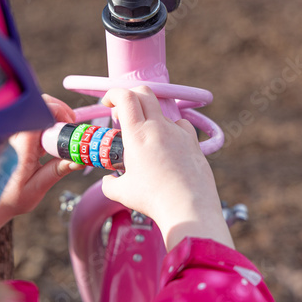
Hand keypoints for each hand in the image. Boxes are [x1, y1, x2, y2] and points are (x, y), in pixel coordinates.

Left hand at [0, 94, 83, 246]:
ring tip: (62, 127)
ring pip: (31, 109)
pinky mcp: (11, 134)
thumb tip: (78, 159)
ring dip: (50, 113)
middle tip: (70, 123)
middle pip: (35, 105)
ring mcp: (9, 134)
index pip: (38, 116)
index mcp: (21, 149)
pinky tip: (49, 136)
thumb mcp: (37, 188)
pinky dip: (43, 120)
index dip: (57, 112)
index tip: (70, 124)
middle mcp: (12, 136)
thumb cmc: (11, 198)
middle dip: (56, 109)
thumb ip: (57, 171)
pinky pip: (28, 118)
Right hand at [101, 86, 233, 250]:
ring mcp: (179, 132)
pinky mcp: (192, 142)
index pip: (125, 96)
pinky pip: (179, 125)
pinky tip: (165, 146)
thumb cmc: (153, 199)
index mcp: (138, 134)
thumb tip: (109, 180)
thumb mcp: (120, 192)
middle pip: (144, 92)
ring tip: (144, 139)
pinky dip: (168, 130)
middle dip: (129, 96)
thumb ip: (109, 183)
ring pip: (161, 111)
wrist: (189, 208)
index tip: (108, 105)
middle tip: (121, 115)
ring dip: (148, 118)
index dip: (113, 94)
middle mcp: (159, 127)